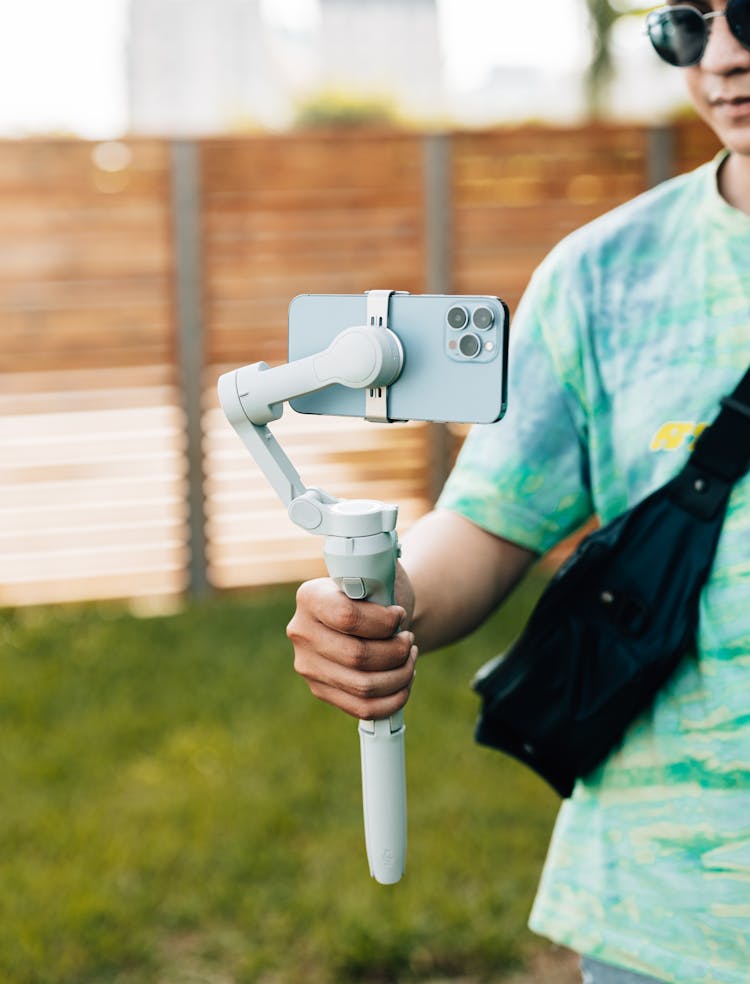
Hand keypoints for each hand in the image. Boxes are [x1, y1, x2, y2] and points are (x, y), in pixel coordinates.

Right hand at [286, 574, 417, 720]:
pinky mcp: (321, 690)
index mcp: (310, 596)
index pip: (347, 617)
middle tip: (409, 639)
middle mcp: (301, 632)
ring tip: (409, 657)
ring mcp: (308, 666)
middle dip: (396, 651)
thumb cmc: (378, 591)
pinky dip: (394, 698)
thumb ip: (378, 576)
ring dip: (400, 675)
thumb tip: (383, 596)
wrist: (371, 611)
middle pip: (357, 656)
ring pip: (363, 686)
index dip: (384, 621)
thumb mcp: (379, 573)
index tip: (399, 615)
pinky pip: (363, 708)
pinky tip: (405, 679)